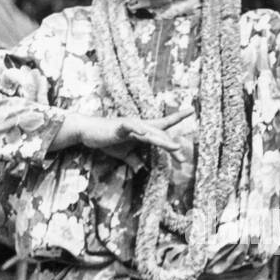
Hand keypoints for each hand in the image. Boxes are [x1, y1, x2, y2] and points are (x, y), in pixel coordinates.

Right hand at [69, 106, 194, 157]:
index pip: (164, 124)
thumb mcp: (123, 154)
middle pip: (161, 134)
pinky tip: (146, 134)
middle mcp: (140, 125)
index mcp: (143, 130)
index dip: (177, 117)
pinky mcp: (120, 127)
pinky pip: (131, 127)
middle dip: (172, 147)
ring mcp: (131, 125)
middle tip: (183, 159)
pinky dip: (138, 130)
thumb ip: (134, 159)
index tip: (191, 110)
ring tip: (175, 148)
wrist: (88, 132)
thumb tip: (141, 168)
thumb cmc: (106, 140)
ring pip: (150, 133)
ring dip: (163, 141)